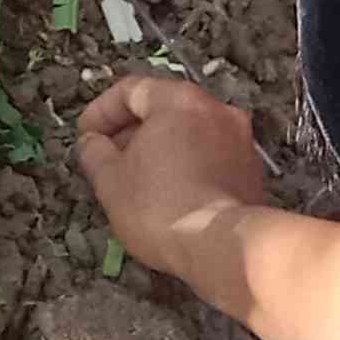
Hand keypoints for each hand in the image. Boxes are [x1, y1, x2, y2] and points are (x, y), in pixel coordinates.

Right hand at [76, 78, 268, 281]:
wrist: (225, 248)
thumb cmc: (161, 207)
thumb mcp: (111, 181)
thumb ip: (94, 153)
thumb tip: (92, 143)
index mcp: (180, 100)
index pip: (132, 90)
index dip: (102, 112)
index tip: (86, 137)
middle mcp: (216, 110)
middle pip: (164, 109)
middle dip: (132, 132)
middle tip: (110, 159)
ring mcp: (241, 141)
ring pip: (190, 134)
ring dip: (161, 150)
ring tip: (139, 181)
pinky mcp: (252, 173)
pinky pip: (210, 157)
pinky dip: (187, 167)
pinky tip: (171, 197)